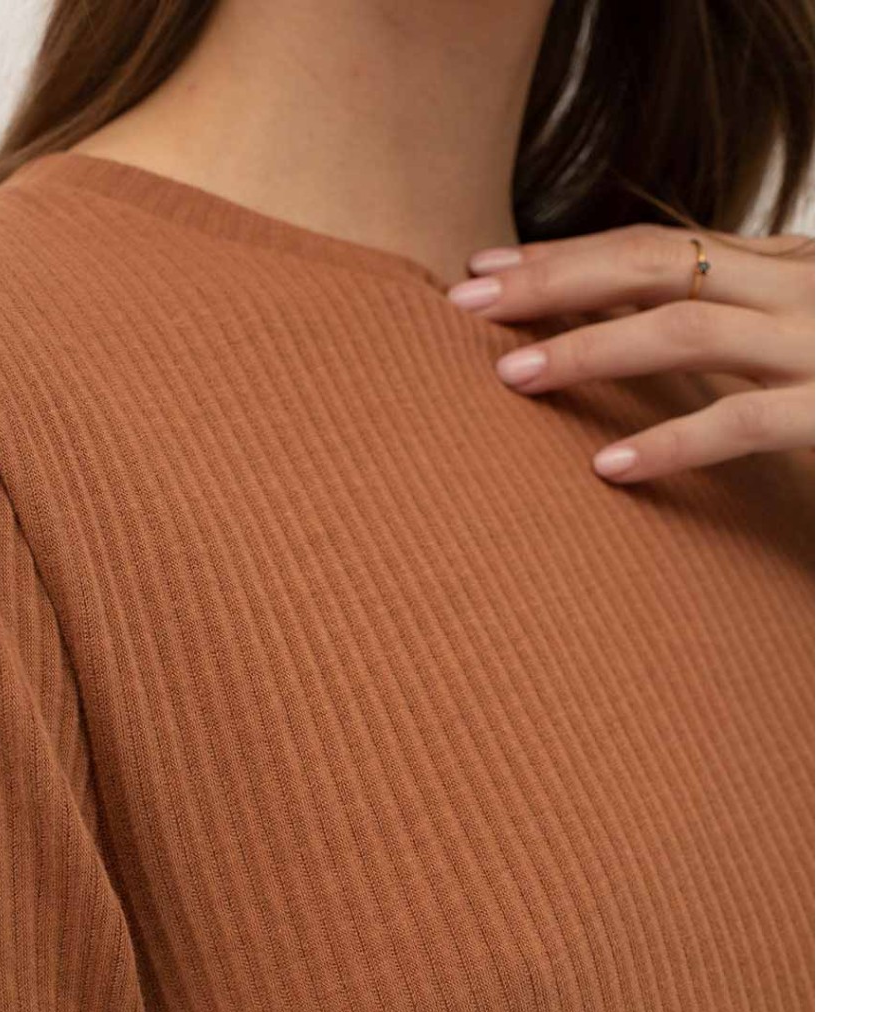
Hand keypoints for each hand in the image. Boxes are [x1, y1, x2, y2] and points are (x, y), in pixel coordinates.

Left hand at [446, 225, 813, 483]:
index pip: (659, 242)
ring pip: (685, 329)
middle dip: (552, 279)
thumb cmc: (870, 367)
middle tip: (464, 303)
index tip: (487, 267)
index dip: (568, 252)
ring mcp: (825, 342)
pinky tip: (609, 468)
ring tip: (512, 377)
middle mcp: (802, 288)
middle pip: (654, 264)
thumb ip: (746, 317)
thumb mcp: (815, 321)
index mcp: (788, 265)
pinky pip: (744, 421)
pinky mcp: (844, 410)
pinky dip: (672, 443)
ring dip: (589, 348)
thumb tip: (655, 319)